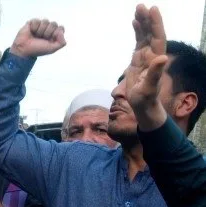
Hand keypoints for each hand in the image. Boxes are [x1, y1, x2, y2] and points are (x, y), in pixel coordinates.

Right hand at [10, 19, 65, 57]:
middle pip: (54, 24)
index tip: (50, 40)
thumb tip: (61, 31)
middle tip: (42, 38)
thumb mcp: (52, 49)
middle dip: (48, 32)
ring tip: (36, 36)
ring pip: (45, 21)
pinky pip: (37, 21)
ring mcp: (40, 25)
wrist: (24, 49)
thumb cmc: (37, 50)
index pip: (61, 28)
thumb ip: (61, 43)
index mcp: (53, 35)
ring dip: (40, 30)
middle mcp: (47, 29)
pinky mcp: (32, 23)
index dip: (56, 33)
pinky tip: (31, 32)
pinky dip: (34, 28)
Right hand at [125, 5, 168, 130]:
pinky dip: (137, 31)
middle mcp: (152, 54)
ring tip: (138, 9)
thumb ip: (156, 73)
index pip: (157, 37)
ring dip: (142, 22)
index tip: (152, 10)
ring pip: (145, 35)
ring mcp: (145, 56)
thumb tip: (162, 58)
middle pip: (151, 33)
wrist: (143, 105)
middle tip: (141, 6)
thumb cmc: (146, 98)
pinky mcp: (138, 60)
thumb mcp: (150, 87)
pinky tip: (135, 22)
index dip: (155, 24)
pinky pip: (138, 42)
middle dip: (147, 19)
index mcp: (156, 58)